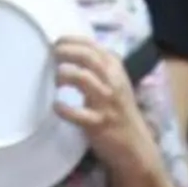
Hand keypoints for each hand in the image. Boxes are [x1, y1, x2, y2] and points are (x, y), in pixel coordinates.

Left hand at [50, 38, 157, 176]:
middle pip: (87, 57)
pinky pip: (78, 113)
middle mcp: (113, 82)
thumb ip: (99, 68)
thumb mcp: (115, 84)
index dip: (72, 40)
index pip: (94, 46)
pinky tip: (56, 107)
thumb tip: (71, 52)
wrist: (135, 146)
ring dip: (64, 75)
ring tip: (56, 79)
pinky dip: (63, 108)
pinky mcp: (99, 123)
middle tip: (53, 55)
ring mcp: (107, 102)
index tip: (57, 41)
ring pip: (83, 78)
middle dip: (66, 51)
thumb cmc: (119, 112)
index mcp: (116, 69)